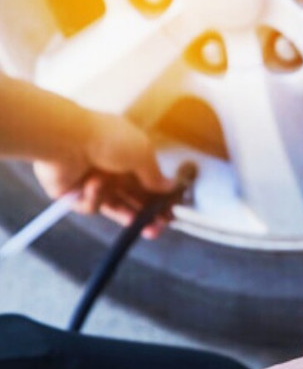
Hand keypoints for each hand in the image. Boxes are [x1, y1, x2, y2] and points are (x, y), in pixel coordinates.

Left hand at [33, 112, 173, 237]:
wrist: (65, 140)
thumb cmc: (107, 139)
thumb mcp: (142, 154)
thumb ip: (156, 175)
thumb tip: (171, 186)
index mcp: (130, 155)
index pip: (149, 182)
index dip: (160, 199)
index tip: (170, 214)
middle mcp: (112, 169)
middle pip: (134, 198)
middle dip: (146, 214)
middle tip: (156, 229)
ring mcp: (93, 182)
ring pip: (115, 206)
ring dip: (126, 214)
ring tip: (136, 223)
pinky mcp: (74, 195)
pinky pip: (92, 205)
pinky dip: (95, 197)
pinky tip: (93, 185)